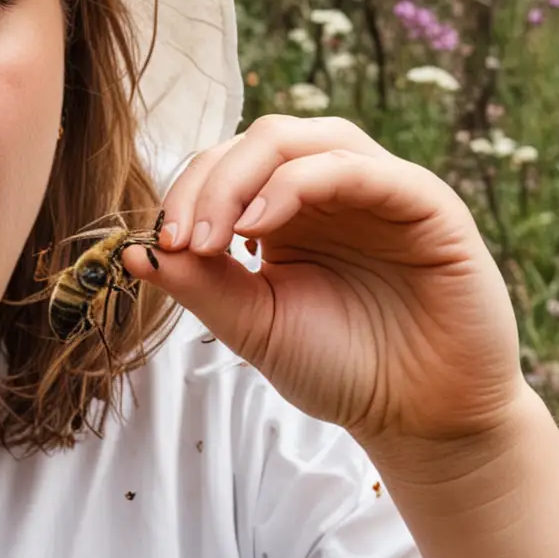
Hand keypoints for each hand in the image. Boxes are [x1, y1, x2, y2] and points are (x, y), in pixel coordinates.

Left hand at [122, 114, 528, 455]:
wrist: (417, 417)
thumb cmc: (341, 369)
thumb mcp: (255, 326)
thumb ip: (200, 286)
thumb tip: (130, 251)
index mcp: (289, 212)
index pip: (227, 167)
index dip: (185, 194)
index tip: (159, 246)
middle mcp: (333, 190)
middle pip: (260, 141)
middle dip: (207, 182)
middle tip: (180, 239)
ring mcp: (381, 191)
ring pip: (306, 139)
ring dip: (244, 176)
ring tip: (214, 235)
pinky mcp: (428, 206)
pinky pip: (364, 168)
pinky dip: (303, 182)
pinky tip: (261, 224)